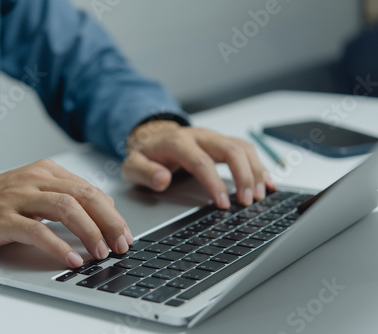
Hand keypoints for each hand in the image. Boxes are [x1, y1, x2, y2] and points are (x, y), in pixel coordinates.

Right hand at [0, 159, 133, 267]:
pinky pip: (37, 230)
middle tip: (121, 244)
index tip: (124, 234)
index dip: (112, 214)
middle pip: (84, 196)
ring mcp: (18, 197)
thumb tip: (104, 208)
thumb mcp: (35, 191)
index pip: (90, 190)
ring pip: (66, 208)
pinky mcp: (2, 217)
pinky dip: (57, 245)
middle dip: (109, 222)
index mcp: (46, 171)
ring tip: (101, 252)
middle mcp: (35, 179)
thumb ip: (67, 196)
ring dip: (89, 232)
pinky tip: (71, 258)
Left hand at [122, 121, 275, 207]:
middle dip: (244, 175)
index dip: (215, 183)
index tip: (224, 204)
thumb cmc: (145, 154)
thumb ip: (145, 172)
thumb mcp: (133, 165)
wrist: (151, 138)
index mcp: (178, 142)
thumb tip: (163, 180)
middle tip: (249, 201)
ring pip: (242, 148)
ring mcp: (213, 138)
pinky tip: (268, 182)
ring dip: (256, 170)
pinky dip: (259, 165)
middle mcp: (200, 136)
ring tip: (260, 195)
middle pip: (230, 149)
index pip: (201, 161)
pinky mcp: (221, 143)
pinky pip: (246, 150)